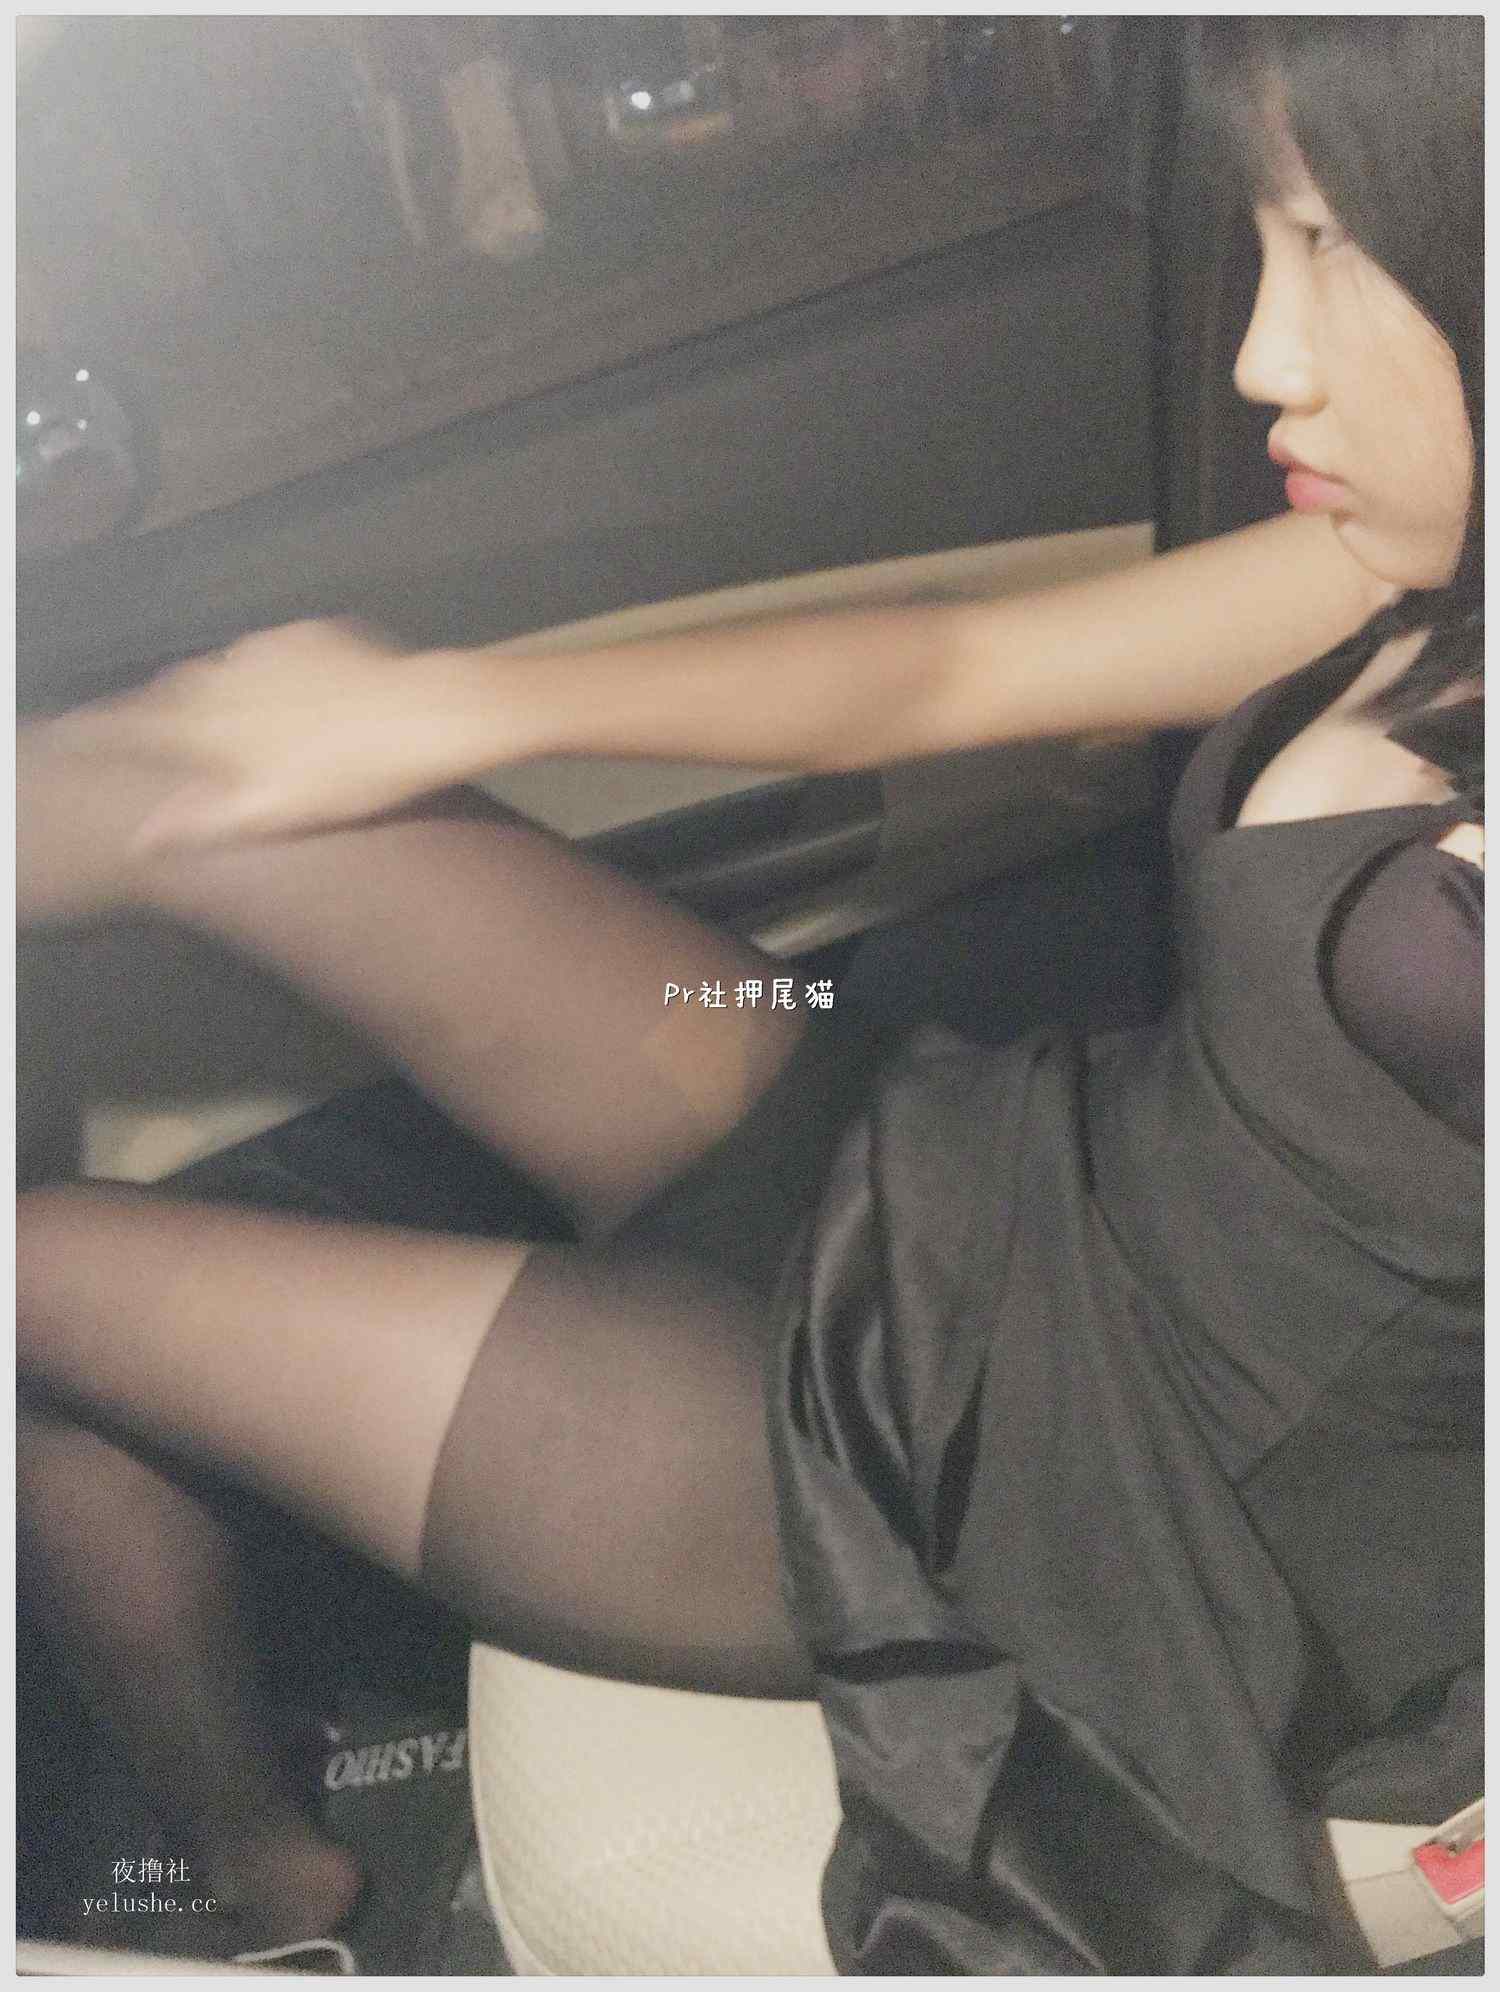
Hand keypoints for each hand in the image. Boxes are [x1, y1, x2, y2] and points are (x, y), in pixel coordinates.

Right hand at [81, 620, 487, 849]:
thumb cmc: (350, 776)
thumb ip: (204, 820)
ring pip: (221, 672)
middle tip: (172, 741)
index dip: (97, 732)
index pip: (132, 726)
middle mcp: (224, 677)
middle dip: (162, 714)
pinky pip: (271, 654)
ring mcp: (265, 649)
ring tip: (247, 725)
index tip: (70, 736)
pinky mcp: (306, 634)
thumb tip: (144, 838)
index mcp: (209, 725)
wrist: (425, 714)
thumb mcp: (275, 812)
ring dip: (220, 693)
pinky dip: (270, 675)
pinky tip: (301, 699)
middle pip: (172, 694)